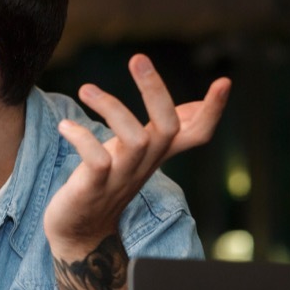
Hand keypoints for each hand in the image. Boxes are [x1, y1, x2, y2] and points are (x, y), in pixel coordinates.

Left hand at [43, 54, 229, 260]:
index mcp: (156, 155)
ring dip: (112, 108)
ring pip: (135, 139)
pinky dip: (83, 139)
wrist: (77, 231)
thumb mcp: (136, 154)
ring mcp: (120, 177)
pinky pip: (98, 160)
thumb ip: (159, 132)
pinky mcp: (94, 188)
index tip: (224, 82)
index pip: (197, 134)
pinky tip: (65, 126)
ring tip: (86, 89)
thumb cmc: (104, 184)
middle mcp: (143, 164)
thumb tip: (191, 105)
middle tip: (139, 58)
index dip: (213, 111)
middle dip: (156, 91)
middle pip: (167, 128)